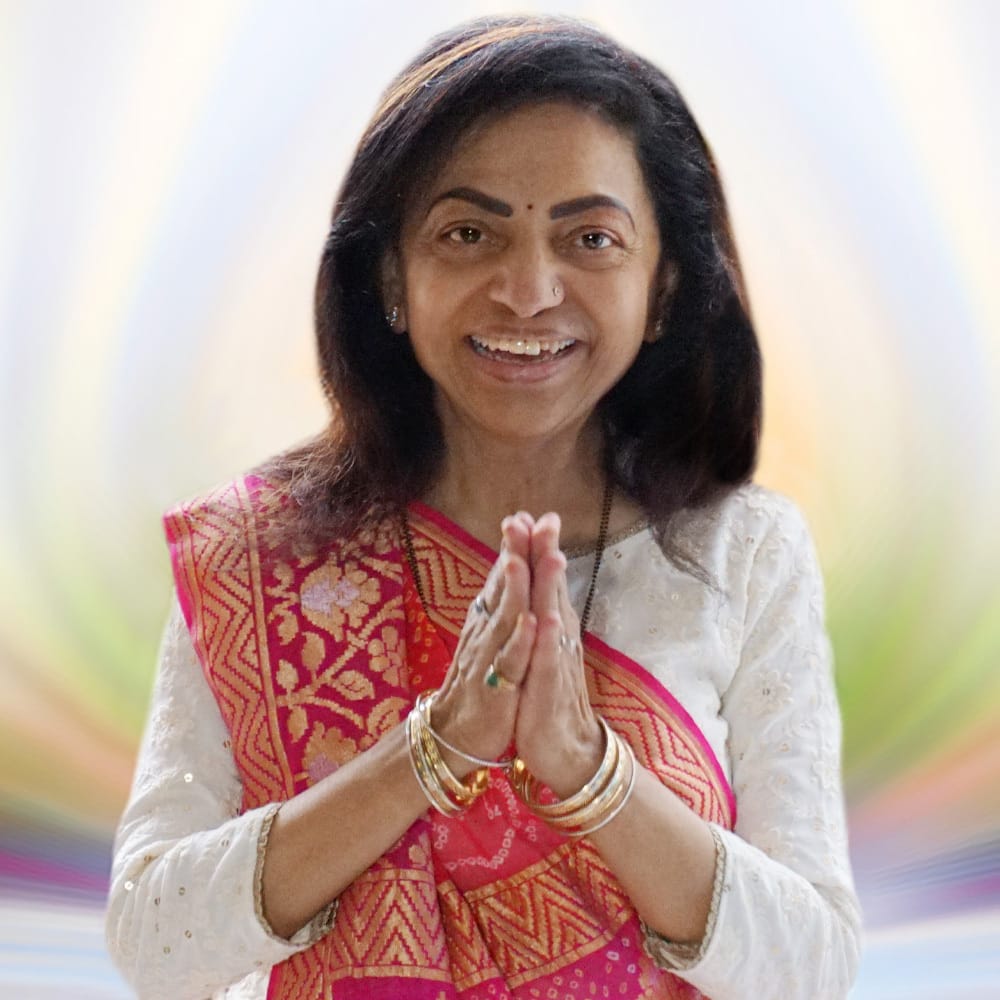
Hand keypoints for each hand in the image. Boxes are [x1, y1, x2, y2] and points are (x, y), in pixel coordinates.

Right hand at [429, 512, 536, 772]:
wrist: (456, 735)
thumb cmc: (479, 681)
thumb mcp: (489, 637)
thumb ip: (499, 600)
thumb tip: (509, 560)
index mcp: (488, 619)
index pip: (501, 576)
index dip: (513, 546)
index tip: (526, 514)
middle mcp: (486, 633)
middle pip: (501, 589)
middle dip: (513, 554)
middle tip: (522, 521)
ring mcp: (489, 659)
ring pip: (504, 620)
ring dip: (514, 589)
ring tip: (521, 559)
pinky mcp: (496, 688)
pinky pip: (509, 662)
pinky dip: (518, 641)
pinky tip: (529, 622)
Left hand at [514, 512, 603, 795]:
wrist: (567, 750)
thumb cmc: (551, 697)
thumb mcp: (544, 650)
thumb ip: (544, 614)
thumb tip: (541, 580)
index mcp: (554, 629)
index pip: (546, 582)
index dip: (539, 549)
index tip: (532, 514)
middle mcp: (559, 640)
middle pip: (553, 591)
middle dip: (547, 555)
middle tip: (545, 518)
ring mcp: (556, 664)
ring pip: (554, 620)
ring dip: (552, 588)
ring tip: (551, 555)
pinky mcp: (548, 691)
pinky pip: (547, 663)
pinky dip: (548, 641)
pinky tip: (548, 621)